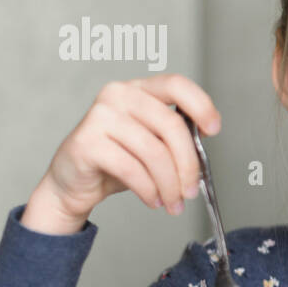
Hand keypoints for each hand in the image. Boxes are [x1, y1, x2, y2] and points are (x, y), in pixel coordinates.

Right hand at [34, 74, 221, 224]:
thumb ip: (176, 136)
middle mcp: (118, 95)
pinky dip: (149, 190)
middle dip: (188, 164)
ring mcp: (100, 116)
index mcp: (139, 89)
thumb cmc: (117, 161)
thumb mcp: (153, 144)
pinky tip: (153, 199)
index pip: (176, 85)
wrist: (73, 183)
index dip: (201, 105)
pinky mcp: (87, 142)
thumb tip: (202, 143)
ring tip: (173, 202)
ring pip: (154, 152)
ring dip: (169, 184)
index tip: (214, 129)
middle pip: (171, 124)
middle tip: (191, 190)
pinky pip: (132, 169)